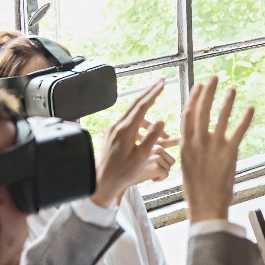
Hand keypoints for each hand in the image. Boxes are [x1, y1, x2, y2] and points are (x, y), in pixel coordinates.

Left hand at [91, 80, 165, 208]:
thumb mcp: (141, 157)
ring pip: (133, 115)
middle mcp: (118, 126)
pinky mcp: (111, 134)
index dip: (154, 94)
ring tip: (162, 132)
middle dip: (149, 93)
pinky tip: (147, 136)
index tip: (163, 84)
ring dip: (148, 117)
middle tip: (161, 83)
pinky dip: (140, 125)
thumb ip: (151, 138)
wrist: (102, 182)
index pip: (142, 106)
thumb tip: (160, 121)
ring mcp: (113, 129)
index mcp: (126, 131)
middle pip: (136, 104)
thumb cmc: (123, 173)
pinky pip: (128, 123)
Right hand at [134, 126, 179, 185]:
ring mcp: (155, 156)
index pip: (167, 142)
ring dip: (161, 172)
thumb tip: (180, 139)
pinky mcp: (156, 167)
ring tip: (150, 172)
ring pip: (168, 167)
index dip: (174, 142)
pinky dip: (160, 178)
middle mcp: (154, 147)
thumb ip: (162, 143)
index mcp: (152, 142)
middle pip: (170, 160)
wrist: (118, 176)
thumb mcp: (145, 150)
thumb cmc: (133, 164)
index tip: (178, 143)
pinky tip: (151, 178)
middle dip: (163, 166)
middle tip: (152, 169)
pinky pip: (165, 174)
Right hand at [180, 77, 253, 222]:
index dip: (194, 98)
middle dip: (209, 92)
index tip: (199, 85)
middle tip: (214, 77)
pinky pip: (238, 131)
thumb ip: (190, 148)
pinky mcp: (229, 153)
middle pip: (202, 110)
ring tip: (232, 88)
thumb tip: (193, 138)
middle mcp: (198, 141)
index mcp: (185, 144)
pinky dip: (245, 119)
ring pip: (221, 117)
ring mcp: (214, 146)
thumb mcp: (186, 165)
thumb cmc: (195, 189)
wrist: (205, 205)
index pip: (188, 114)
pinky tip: (250, 108)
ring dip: (227, 101)